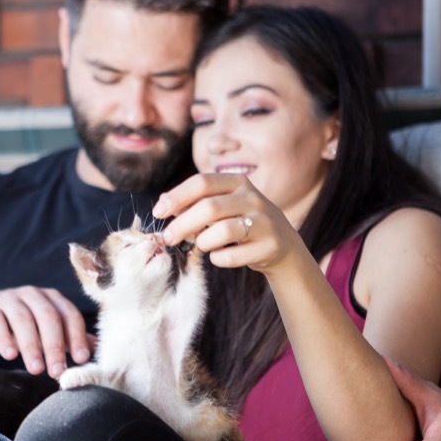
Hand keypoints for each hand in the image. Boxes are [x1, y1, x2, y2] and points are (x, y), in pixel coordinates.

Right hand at [0, 286, 93, 377]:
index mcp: (51, 298)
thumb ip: (69, 337)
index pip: (69, 314)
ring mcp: (8, 299)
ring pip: (23, 319)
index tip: (80, 360)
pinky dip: (4, 338)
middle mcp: (32, 294)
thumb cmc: (20, 325)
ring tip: (36, 370)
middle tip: (57, 371)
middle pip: (48, 317)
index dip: (77, 337)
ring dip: (31, 346)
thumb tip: (96, 349)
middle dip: (55, 346)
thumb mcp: (46, 330)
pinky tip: (10, 355)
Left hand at [152, 173, 298, 271]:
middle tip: (168, 238)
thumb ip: (195, 203)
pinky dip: (218, 259)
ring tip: (200, 245)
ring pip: (223, 231)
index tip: (158, 213)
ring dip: (203, 242)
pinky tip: (219, 256)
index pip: (202, 182)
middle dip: (182, 224)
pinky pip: (232, 256)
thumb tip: (163, 204)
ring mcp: (264, 221)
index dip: (177, 197)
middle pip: (209, 208)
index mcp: (238, 182)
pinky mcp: (270, 245)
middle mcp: (253, 198)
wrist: (281, 245)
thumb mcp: (223, 206)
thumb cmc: (241, 223)